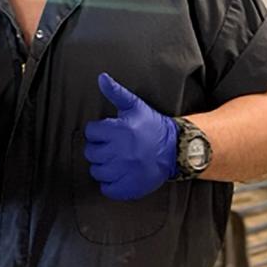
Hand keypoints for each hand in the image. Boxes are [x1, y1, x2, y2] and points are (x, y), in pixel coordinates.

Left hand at [84, 73, 177, 200]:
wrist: (176, 149)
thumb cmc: (153, 126)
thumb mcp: (135, 106)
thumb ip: (115, 92)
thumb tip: (101, 77)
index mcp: (118, 130)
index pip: (91, 132)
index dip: (99, 131)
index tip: (109, 132)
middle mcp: (119, 151)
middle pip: (90, 152)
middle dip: (99, 148)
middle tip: (112, 147)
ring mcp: (123, 171)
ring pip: (96, 171)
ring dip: (103, 166)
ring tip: (116, 160)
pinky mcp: (128, 187)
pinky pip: (106, 189)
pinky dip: (110, 184)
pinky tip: (119, 175)